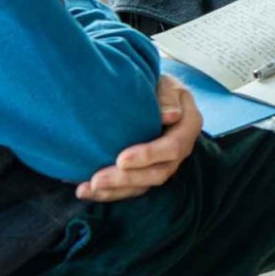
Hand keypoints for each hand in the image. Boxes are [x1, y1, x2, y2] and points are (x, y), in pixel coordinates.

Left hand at [77, 76, 200, 201]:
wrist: (154, 93)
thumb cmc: (159, 85)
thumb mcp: (166, 83)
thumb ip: (167, 97)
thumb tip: (170, 116)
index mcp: (189, 126)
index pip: (172, 147)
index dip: (148, 155)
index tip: (121, 159)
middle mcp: (180, 150)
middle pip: (157, 172)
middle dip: (126, 179)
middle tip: (96, 180)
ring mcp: (164, 163)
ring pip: (143, 185)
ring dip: (114, 190)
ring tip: (85, 189)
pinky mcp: (147, 171)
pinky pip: (131, 188)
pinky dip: (110, 192)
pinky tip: (86, 191)